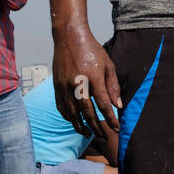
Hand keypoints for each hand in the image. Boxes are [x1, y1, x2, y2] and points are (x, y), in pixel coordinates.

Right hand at [52, 25, 119, 141]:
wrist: (69, 38)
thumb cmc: (92, 50)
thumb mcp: (108, 65)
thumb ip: (113, 86)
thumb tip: (117, 106)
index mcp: (93, 78)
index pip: (103, 104)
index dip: (110, 118)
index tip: (116, 128)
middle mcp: (77, 84)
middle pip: (87, 112)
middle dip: (96, 127)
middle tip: (102, 136)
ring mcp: (65, 86)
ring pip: (72, 113)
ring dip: (80, 125)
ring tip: (87, 133)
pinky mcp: (56, 86)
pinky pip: (61, 106)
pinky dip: (68, 116)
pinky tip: (73, 121)